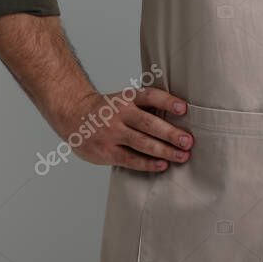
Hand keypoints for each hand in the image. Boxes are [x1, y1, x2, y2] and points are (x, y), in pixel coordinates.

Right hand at [55, 87, 192, 172]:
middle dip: (171, 133)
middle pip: (148, 123)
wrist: (74, 116)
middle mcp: (120, 114)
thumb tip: (179, 118)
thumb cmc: (108, 110)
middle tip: (188, 141)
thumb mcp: (124, 100)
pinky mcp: (106, 151)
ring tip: (182, 155)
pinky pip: (130, 159)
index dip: (167, 102)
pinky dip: (148, 163)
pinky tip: (163, 165)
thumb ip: (145, 107)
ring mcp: (112, 133)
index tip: (183, 108)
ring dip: (164, 150)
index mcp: (127, 99)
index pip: (150, 97)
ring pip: (142, 143)